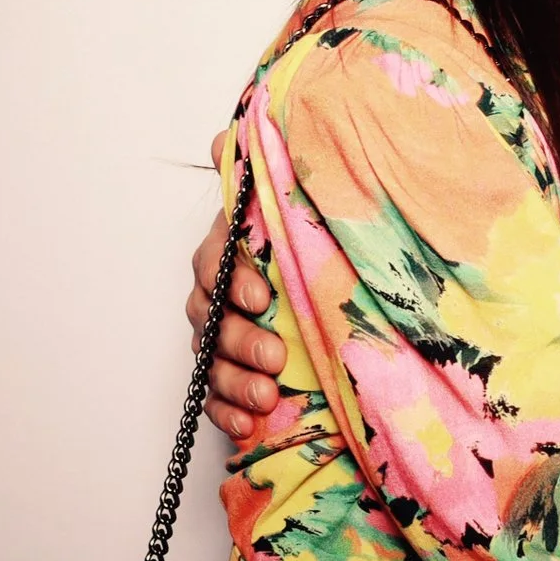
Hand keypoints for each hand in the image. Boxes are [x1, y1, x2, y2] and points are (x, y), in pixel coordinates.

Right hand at [186, 131, 289, 444]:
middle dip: (238, 340)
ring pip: (211, 362)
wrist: (349, 283)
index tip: (260, 295)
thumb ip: (267, 170)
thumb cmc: (318, 235)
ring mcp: (227, 337)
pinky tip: (249, 426)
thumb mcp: (302, 198)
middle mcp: (223, 294)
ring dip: (234, 381)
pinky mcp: (237, 376)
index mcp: (234, 250)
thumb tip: (227, 134)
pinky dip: (228, 414)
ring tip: (267, 396)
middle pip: (210, 319)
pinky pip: (217, 399)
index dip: (230, 278)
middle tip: (275, 355)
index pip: (214, 261)